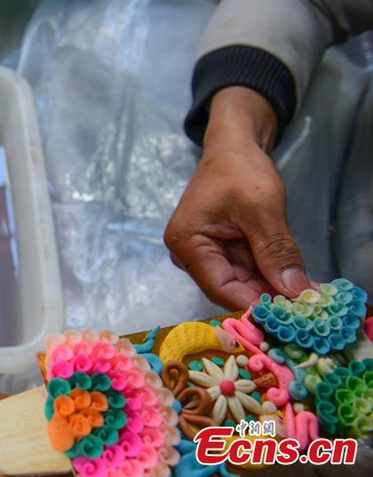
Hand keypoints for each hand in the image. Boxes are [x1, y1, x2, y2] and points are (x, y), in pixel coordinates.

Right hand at [165, 87, 309, 309]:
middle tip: (305, 306)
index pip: (220, 287)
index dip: (254, 303)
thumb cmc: (239, 169)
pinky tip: (295, 281)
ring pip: (242, 283)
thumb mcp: (261, 208)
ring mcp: (205, 254)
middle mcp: (190, 255)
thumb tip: (293, 290)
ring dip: (272, 288)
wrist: (234, 147)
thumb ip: (276, 250)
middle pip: (231, 288)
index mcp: (186, 243)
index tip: (289, 313)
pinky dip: (270, 276)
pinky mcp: (221, 252)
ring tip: (305, 294)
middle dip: (267, 297)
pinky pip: (247, 272)